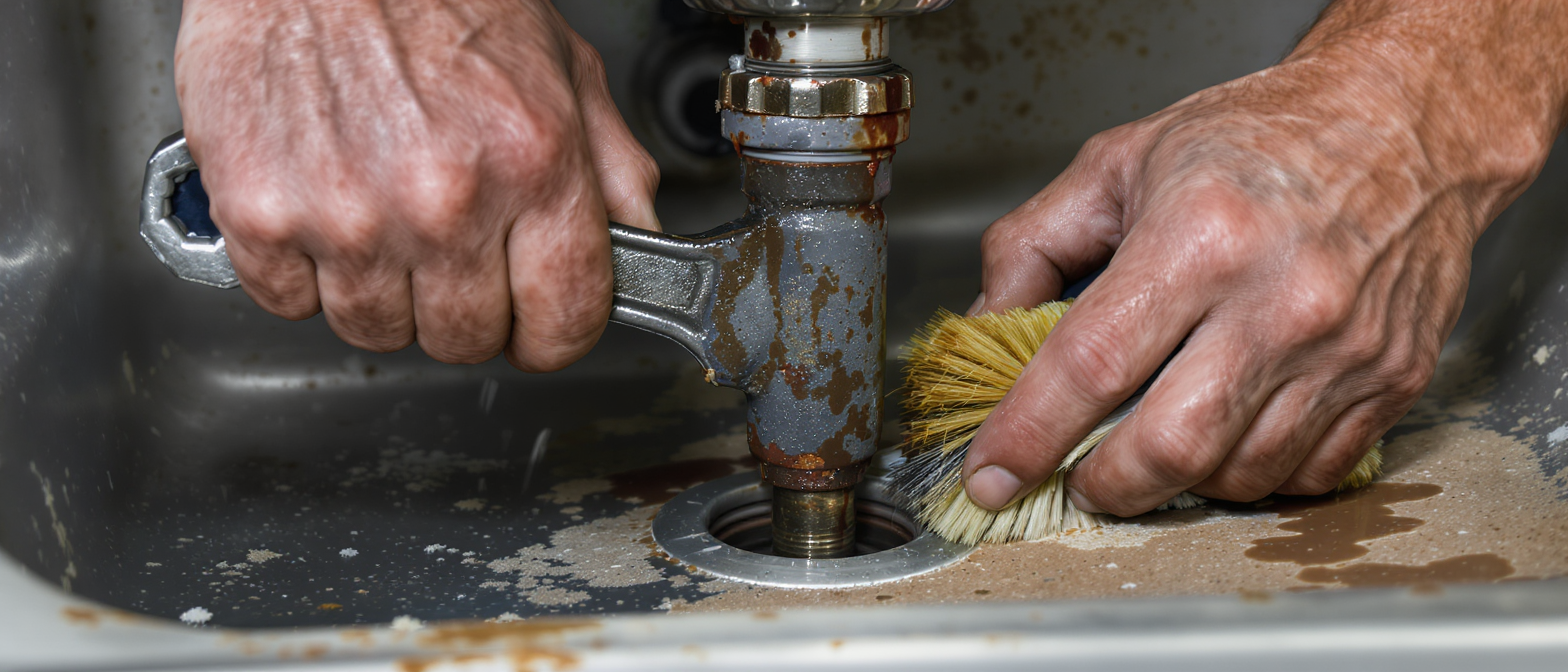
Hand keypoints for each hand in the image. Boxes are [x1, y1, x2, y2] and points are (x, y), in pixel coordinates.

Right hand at [175, 0, 658, 369]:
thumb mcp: (561, 63)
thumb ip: (611, 164)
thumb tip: (638, 240)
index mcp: (533, 163)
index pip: (566, 321)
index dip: (556, 332)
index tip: (540, 323)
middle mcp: (444, 200)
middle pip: (467, 341)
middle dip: (468, 310)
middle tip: (453, 250)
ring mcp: (349, 215)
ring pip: (377, 333)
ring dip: (385, 293)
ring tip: (383, 214)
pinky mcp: (263, 214)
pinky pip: (291, 303)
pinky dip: (305, 271)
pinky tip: (324, 206)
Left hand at [963, 0, 1566, 514]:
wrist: (1405, 122)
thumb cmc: (1259, 137)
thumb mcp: (1119, 162)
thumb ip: (1033, 243)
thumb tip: (988, 327)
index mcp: (1199, 235)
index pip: (1091, 365)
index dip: (1029, 435)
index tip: (992, 475)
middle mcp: (1279, 299)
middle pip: (1171, 446)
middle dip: (1105, 485)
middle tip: (1078, 479)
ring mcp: (1345, 348)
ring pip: (1240, 475)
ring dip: (1179, 483)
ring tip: (1154, 443)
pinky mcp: (1393, 380)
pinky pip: (1309, 475)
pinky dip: (1254, 476)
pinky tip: (1229, 434)